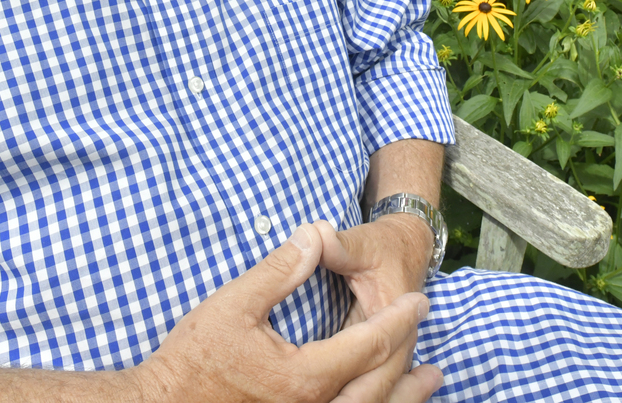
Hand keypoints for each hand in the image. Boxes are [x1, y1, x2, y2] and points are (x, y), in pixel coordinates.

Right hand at [138, 223, 441, 402]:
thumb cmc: (191, 360)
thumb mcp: (233, 305)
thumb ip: (280, 270)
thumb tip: (312, 235)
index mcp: (306, 378)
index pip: (371, 345)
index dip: (400, 320)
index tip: (421, 300)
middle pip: (380, 387)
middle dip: (410, 361)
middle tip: (430, 334)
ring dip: (402, 396)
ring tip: (429, 380)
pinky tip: (377, 400)